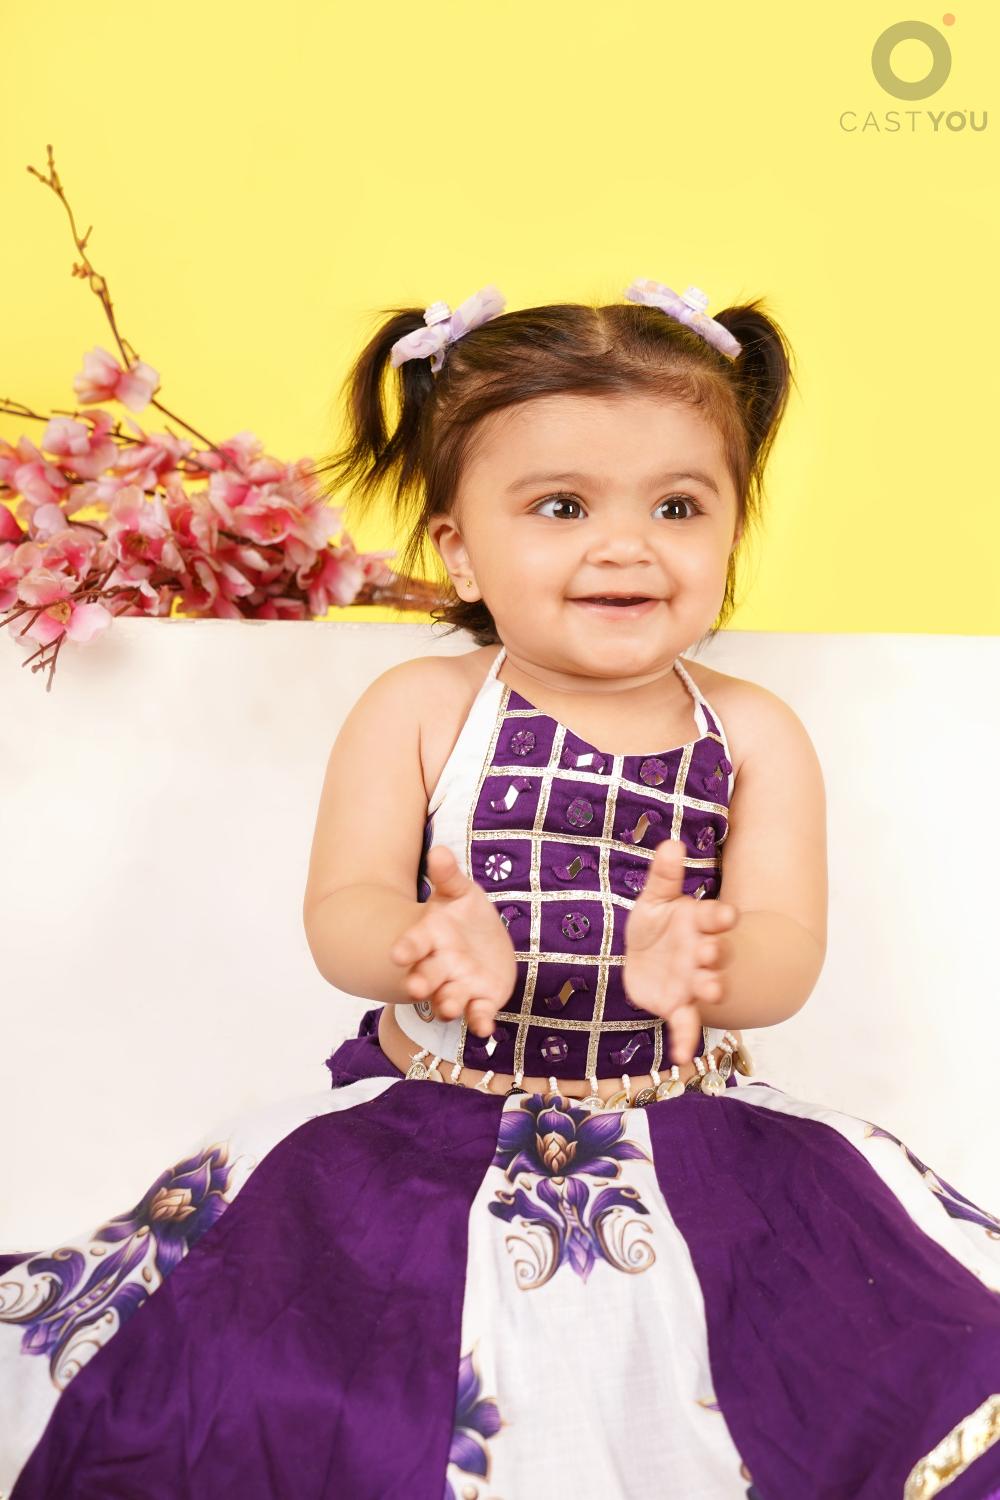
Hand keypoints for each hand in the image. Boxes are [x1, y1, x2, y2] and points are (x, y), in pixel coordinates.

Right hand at [388, 844, 517, 1038]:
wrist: (482, 942)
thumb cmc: (463, 915)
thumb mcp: (459, 892)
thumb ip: (448, 876)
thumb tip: (439, 851)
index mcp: (431, 936)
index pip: (415, 942)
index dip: (407, 947)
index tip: (398, 953)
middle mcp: (441, 964)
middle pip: (427, 974)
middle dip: (421, 982)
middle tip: (415, 988)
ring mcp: (460, 984)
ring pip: (449, 998)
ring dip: (447, 1003)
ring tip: (447, 1007)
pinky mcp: (481, 999)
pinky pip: (478, 1013)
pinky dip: (479, 1021)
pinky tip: (484, 1028)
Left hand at [623, 836, 738, 1064]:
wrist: (645, 959)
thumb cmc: (656, 925)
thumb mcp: (655, 899)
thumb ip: (664, 875)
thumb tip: (670, 843)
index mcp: (698, 923)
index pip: (715, 917)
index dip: (721, 917)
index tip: (726, 915)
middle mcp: (701, 954)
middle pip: (717, 953)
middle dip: (716, 953)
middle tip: (710, 951)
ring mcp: (693, 982)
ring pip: (709, 987)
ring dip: (712, 989)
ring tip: (711, 991)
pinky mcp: (678, 1006)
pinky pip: (686, 1025)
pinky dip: (685, 1041)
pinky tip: (681, 1057)